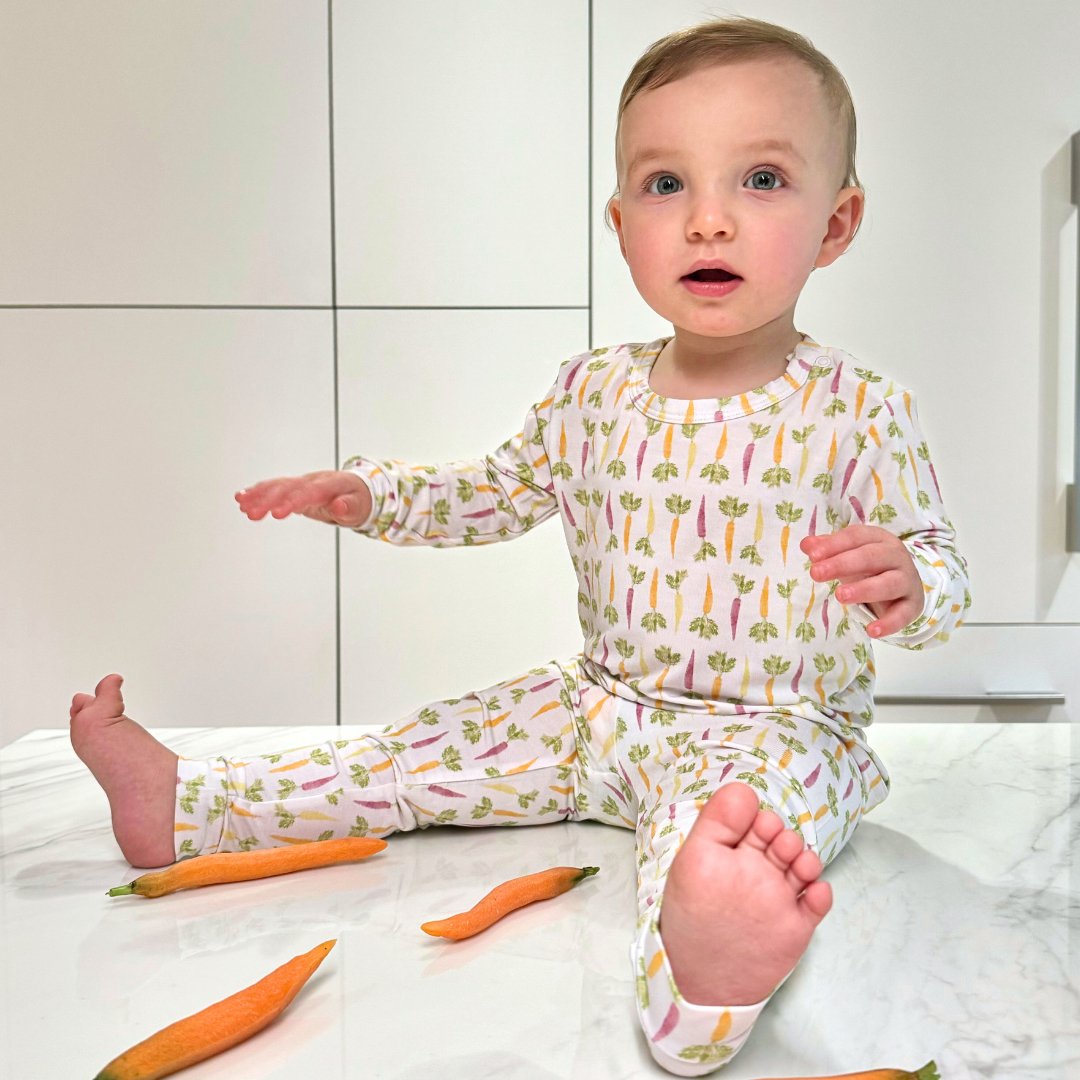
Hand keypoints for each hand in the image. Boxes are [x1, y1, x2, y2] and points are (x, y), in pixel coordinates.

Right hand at [235, 470, 372, 528]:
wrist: (356, 490)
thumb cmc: (358, 499)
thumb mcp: (360, 507)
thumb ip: (349, 507)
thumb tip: (339, 506)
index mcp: (330, 484)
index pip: (309, 492)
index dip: (292, 501)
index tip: (277, 513)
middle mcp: (312, 480)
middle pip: (288, 488)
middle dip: (269, 500)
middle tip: (252, 513)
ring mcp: (302, 483)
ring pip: (277, 486)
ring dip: (258, 495)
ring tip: (242, 505)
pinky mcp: (294, 488)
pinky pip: (274, 488)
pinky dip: (257, 492)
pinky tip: (241, 498)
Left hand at [799, 525, 921, 638]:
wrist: (906, 586)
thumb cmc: (871, 568)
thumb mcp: (849, 555)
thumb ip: (828, 549)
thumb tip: (806, 544)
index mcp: (878, 539)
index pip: (856, 537)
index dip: (834, 545)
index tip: (812, 555)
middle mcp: (896, 556)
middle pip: (870, 557)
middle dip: (842, 564)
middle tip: (816, 573)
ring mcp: (906, 580)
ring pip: (888, 583)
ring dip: (864, 589)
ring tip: (840, 596)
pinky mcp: (912, 605)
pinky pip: (903, 614)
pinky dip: (889, 623)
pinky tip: (872, 630)